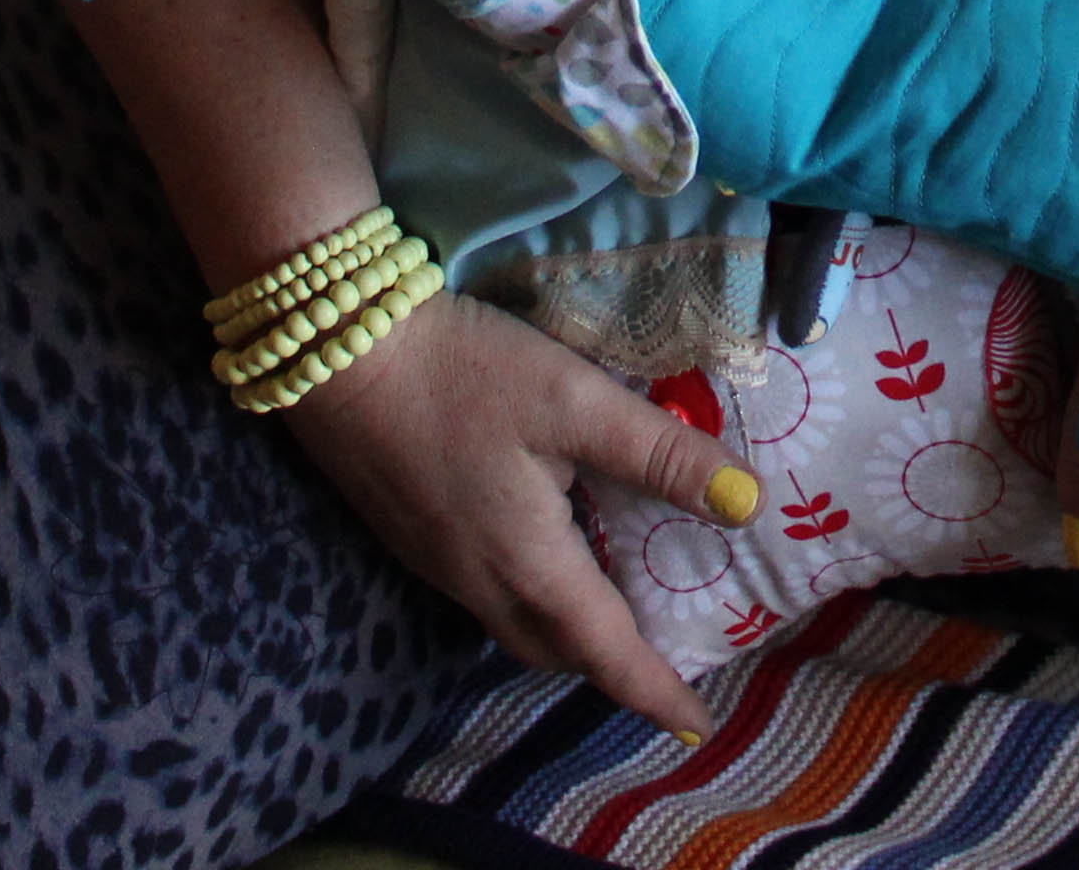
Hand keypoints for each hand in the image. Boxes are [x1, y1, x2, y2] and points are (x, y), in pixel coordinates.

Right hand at [276, 289, 757, 743]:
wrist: (334, 351)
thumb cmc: (462, 374)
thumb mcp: (574, 400)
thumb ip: (659, 454)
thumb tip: (744, 504)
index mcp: (530, 564)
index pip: (606, 651)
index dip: (655, 691)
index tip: (696, 727)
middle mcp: (480, 582)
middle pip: (556, 652)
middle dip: (609, 666)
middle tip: (662, 657)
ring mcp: (436, 562)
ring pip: (514, 628)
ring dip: (566, 636)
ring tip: (611, 609)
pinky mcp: (410, 534)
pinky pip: (483, 597)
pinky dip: (527, 600)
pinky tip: (542, 551)